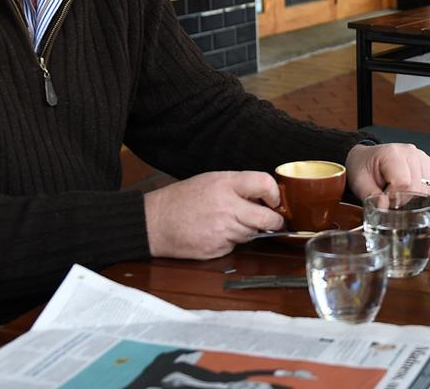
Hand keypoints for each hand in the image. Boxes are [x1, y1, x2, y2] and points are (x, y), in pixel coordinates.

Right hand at [144, 171, 282, 258]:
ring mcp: (223, 230)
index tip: (275, 200)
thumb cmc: (181, 199)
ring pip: (252, 234)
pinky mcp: (218, 249)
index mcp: (226, 184)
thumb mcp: (211, 180)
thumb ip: (239, 186)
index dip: (275, 194)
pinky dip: (231, 241)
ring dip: (248, 230)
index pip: (265, 184)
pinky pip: (236, 246)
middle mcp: (228, 207)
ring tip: (228, 222)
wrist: (154, 223)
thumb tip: (265, 196)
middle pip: (267, 218)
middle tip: (273, 220)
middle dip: (274, 221)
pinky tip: (216, 233)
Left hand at [346, 142, 429, 197]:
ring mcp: (421, 157)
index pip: (404, 182)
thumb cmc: (363, 167)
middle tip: (388, 194)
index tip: (383, 195)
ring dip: (412, 196)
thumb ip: (371, 196)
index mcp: (392, 153)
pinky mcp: (428, 165)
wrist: (366, 158)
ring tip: (397, 190)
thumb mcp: (359, 183)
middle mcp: (410, 152)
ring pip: (426, 188)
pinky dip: (420, 194)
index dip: (393, 196)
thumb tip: (384, 206)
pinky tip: (406, 189)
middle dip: (402, 198)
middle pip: (416, 187)